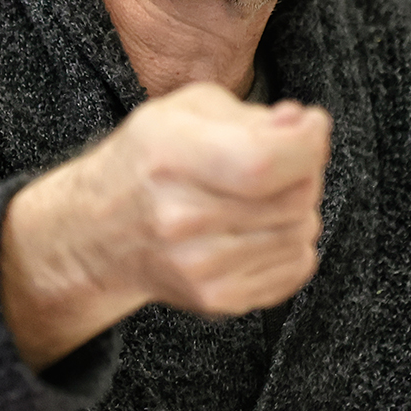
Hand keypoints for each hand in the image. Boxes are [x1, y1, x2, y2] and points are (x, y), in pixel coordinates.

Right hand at [0, 84, 329, 368]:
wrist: (99, 233)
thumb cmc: (150, 159)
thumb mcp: (187, 110)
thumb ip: (252, 114)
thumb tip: (303, 125)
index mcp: (171, 157)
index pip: (264, 161)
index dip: (307, 140)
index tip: (311, 124)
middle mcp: (181, 219)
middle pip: (294, 196)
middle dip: (306, 168)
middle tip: (285, 156)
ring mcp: (201, 268)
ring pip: (303, 230)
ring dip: (300, 205)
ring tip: (264, 193)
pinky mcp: (219, 299)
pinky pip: (297, 266)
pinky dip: (293, 240)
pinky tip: (260, 225)